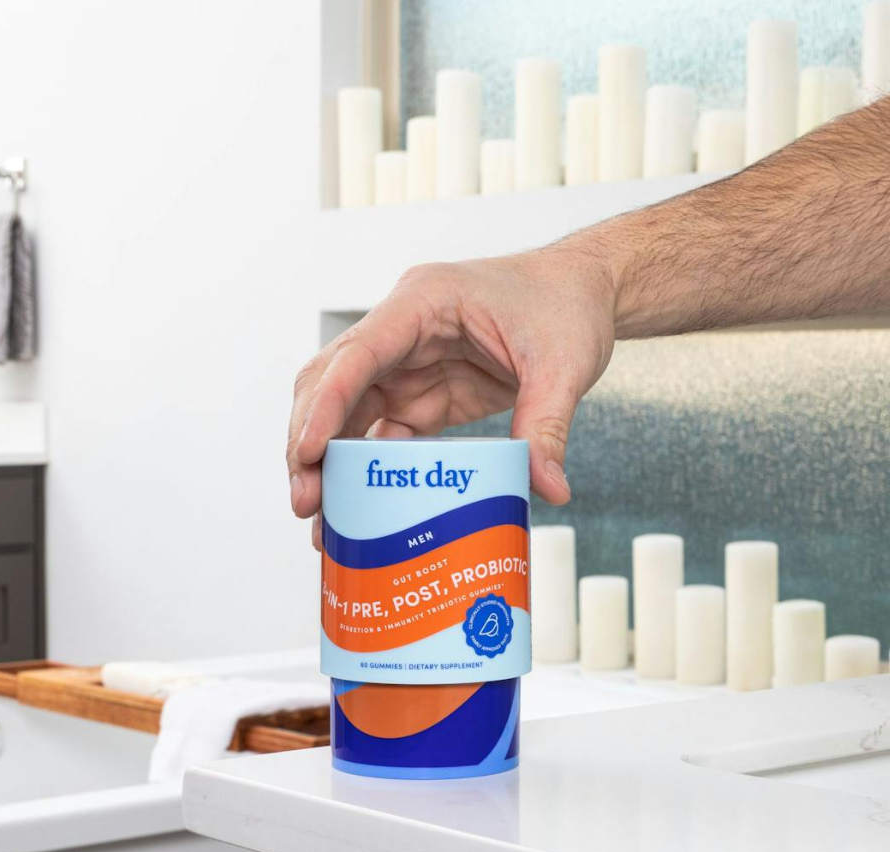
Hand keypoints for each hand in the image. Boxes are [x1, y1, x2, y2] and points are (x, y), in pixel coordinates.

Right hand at [286, 244, 615, 520]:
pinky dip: (366, 473)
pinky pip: (381, 435)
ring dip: (330, 466)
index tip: (308, 455)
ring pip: (346, 415)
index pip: (357, 355)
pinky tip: (359, 512)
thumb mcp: (563, 364)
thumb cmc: (566, 304)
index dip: (325, 405)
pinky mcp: (422, 396)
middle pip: (331, 386)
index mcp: (423, 303)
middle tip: (306, 503)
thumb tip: (548, 490)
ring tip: (322, 522)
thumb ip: (547, 425)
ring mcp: (407, 366)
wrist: (583, 292)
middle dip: (310, 444)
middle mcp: (401, 333)